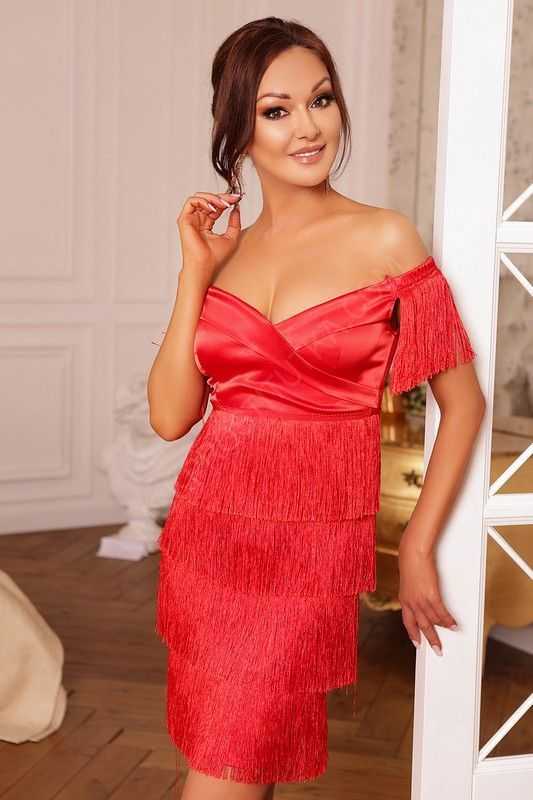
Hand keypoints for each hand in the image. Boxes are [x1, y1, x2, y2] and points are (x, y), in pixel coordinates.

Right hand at [176, 190, 241, 278]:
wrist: (205, 267)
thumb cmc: (216, 257)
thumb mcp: (231, 237)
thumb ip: (234, 222)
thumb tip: (237, 207)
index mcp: (206, 224)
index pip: (215, 207)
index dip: (227, 200)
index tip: (238, 199)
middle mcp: (197, 221)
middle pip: (208, 200)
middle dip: (222, 197)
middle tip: (233, 199)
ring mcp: (190, 220)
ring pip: (199, 197)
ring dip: (213, 198)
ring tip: (224, 204)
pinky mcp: (184, 220)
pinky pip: (191, 202)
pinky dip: (203, 201)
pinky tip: (214, 209)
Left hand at [397, 535, 458, 655]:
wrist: (413, 554)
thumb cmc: (411, 563)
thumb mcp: (408, 581)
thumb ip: (412, 592)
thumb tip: (420, 597)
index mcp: (404, 600)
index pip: (408, 622)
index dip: (413, 634)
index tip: (417, 643)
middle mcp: (411, 603)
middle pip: (422, 626)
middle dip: (430, 639)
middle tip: (437, 649)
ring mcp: (421, 600)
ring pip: (433, 621)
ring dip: (442, 629)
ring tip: (449, 633)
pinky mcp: (432, 596)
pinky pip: (441, 613)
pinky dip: (448, 620)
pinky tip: (453, 624)